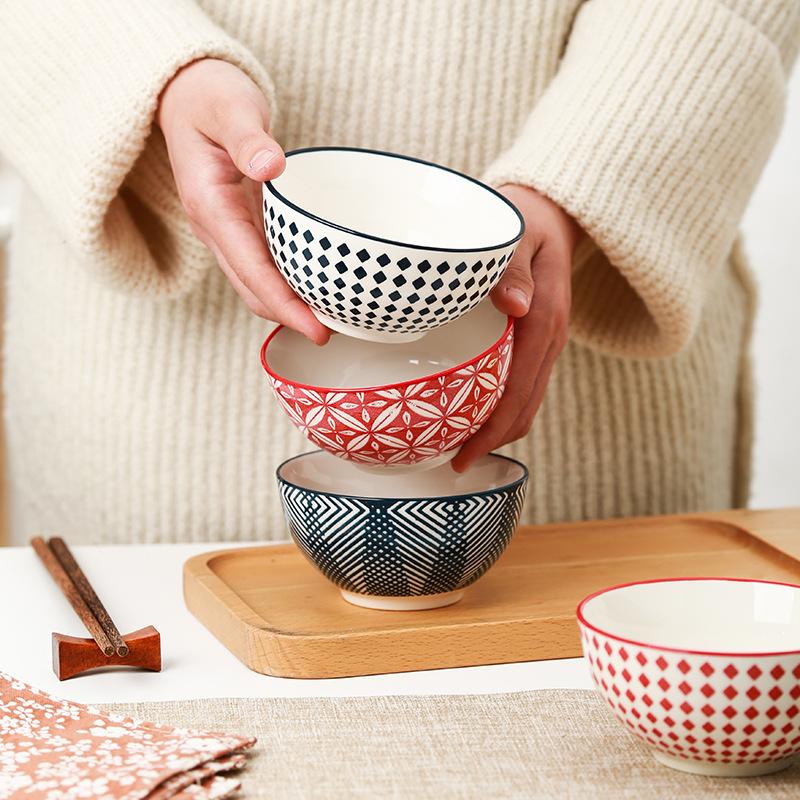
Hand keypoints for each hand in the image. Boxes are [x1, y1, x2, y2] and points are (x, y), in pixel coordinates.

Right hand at [157, 58, 328, 343]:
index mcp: (211, 207)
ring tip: (329, 319)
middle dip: (289, 317)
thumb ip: (248, 137)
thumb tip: (270, 167)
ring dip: (288, 306)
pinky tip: (315, 285)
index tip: (316, 328)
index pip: (251, 271)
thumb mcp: (229, 106)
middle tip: (332, 332)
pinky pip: (263, 264)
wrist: (185, 94)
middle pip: (253, 289)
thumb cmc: (209, 96)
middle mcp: (216, 228)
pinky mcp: (240, 226)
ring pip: (256, 283)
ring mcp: (227, 230)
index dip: (284, 305)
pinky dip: (287, 283)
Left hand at [452, 184, 579, 470]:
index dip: (493, 428)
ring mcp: (544, 342)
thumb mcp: (516, 233)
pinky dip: (501, 410)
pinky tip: (474, 415)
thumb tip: (515, 305)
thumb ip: (512, 266)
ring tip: (459, 449)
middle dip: (493, 440)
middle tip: (453, 463)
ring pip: (526, 402)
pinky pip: (522, 386)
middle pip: (525, 407)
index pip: (519, 389)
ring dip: (498, 430)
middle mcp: (549, 338)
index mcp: (543, 320)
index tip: (462, 455)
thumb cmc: (523, 219)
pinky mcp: (534, 341)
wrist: (549, 210)